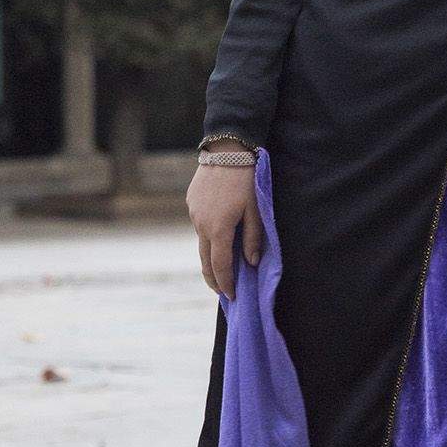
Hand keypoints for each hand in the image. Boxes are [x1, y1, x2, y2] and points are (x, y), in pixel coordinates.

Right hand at [187, 162, 262, 297]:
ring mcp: (193, 214)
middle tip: (223, 291)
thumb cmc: (246, 180)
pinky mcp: (191, 203)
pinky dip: (208, 236)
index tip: (232, 296)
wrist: (226, 150)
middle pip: (205, 260)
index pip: (220, 265)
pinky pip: (199, 226)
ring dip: (210, 256)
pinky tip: (218, 236)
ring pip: (201, 242)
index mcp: (219, 229)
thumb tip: (251, 263)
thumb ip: (253, 238)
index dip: (226, 283)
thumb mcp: (255, 210)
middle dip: (214, 278)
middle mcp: (201, 225)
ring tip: (222, 267)